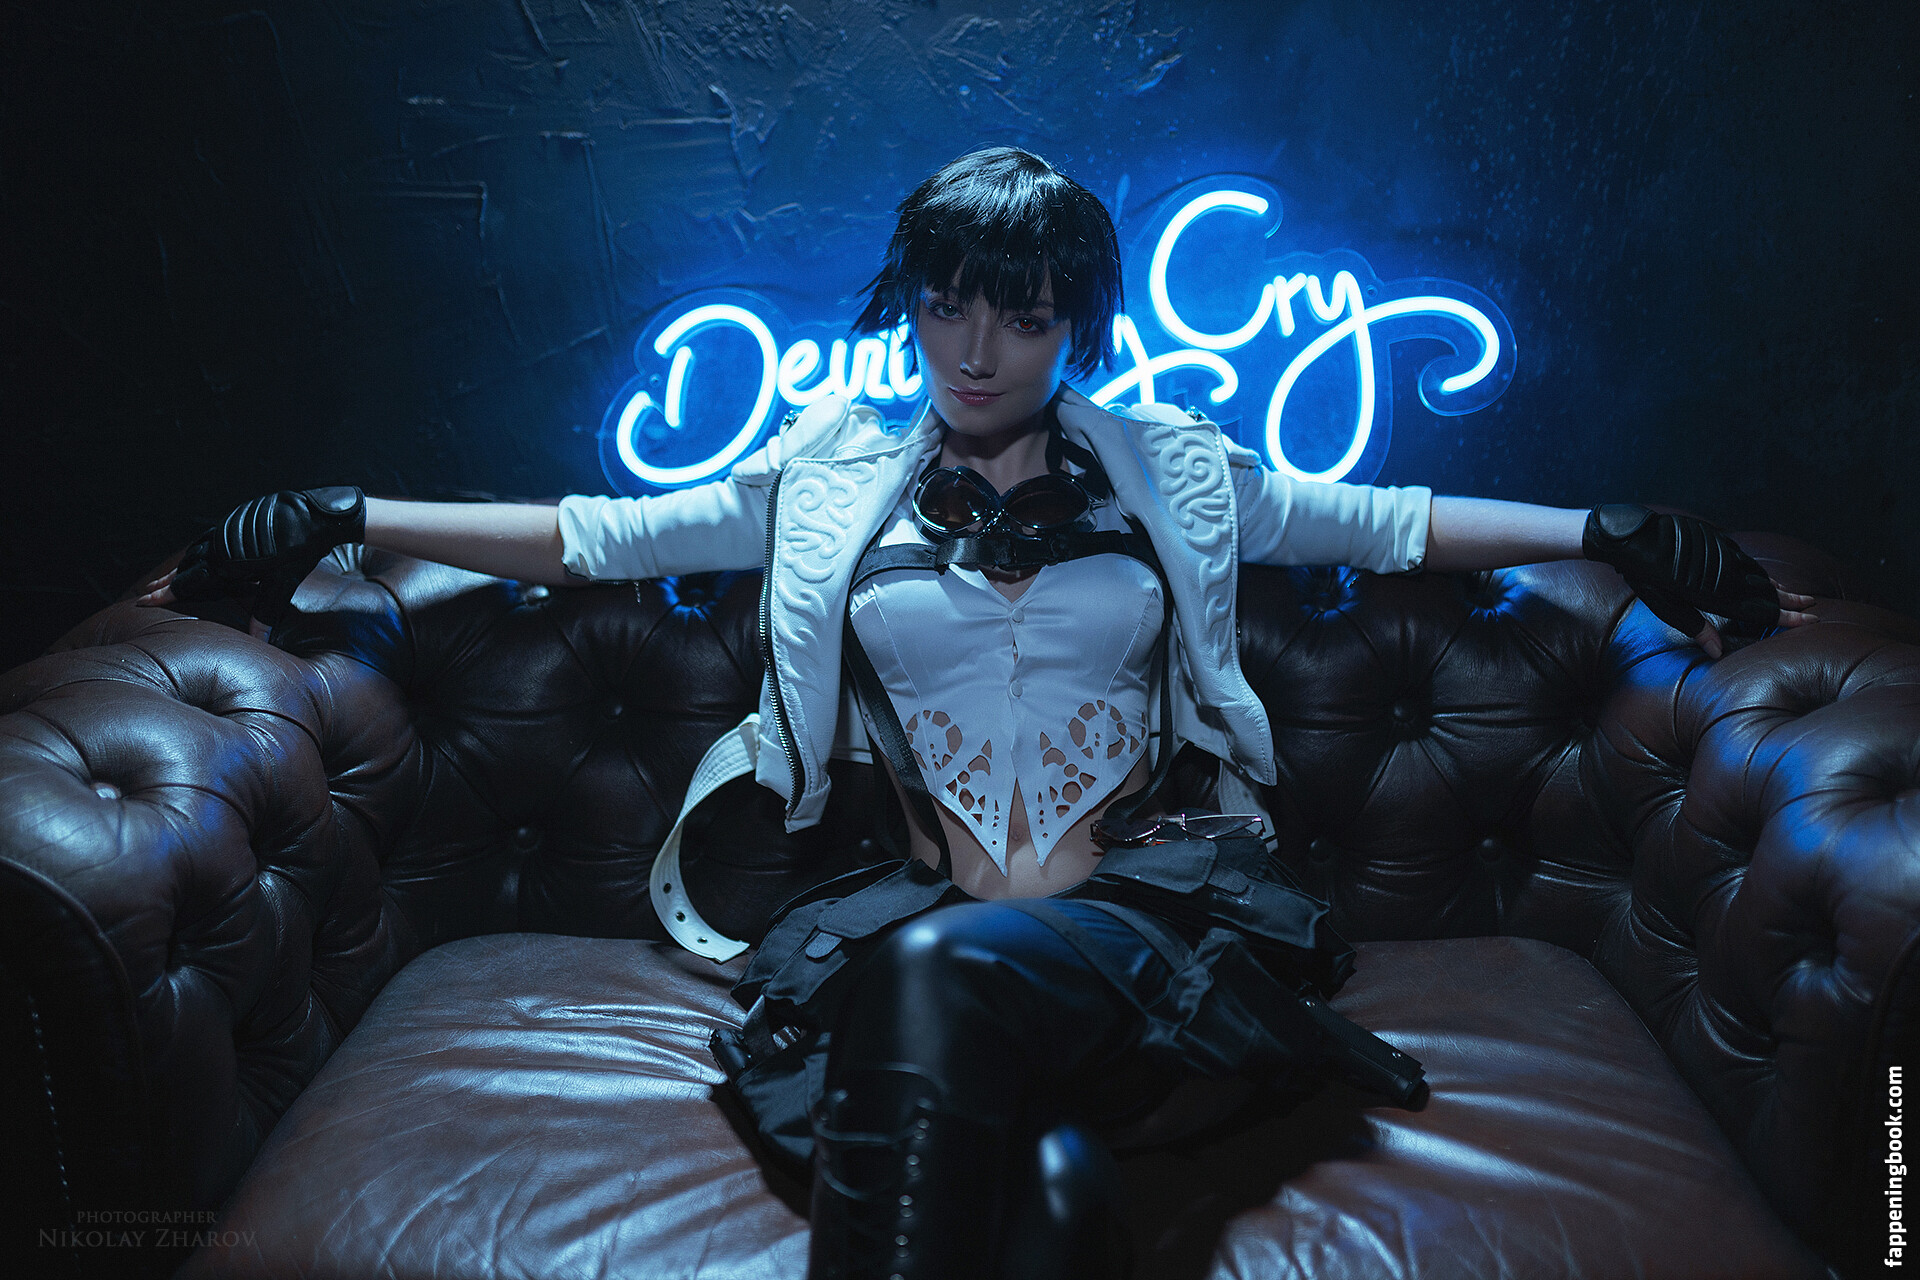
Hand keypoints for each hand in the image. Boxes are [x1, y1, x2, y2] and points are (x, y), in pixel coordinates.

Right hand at [135, 486, 365, 624]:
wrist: (317, 515)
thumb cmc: (300, 552)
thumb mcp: (281, 586)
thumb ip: (265, 613)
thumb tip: (258, 642)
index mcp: (226, 562)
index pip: (187, 582)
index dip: (165, 593)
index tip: (143, 600)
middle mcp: (221, 543)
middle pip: (186, 565)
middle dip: (166, 580)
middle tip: (147, 591)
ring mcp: (228, 528)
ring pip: (197, 549)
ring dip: (182, 563)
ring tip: (169, 574)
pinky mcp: (238, 518)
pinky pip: (211, 537)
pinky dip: (199, 549)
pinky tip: (200, 553)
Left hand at [1582, 504, 1817, 657]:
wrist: (1630, 536)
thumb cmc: (1644, 576)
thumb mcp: (1667, 607)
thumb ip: (1696, 627)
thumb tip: (1717, 652)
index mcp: (1716, 592)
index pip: (1761, 608)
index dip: (1787, 616)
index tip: (1811, 620)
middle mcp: (1726, 571)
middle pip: (1767, 590)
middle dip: (1791, 601)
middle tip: (1813, 607)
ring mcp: (1723, 552)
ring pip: (1758, 572)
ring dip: (1778, 584)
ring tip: (1795, 594)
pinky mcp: (1717, 539)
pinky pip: (1744, 557)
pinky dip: (1758, 569)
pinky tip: (1763, 574)